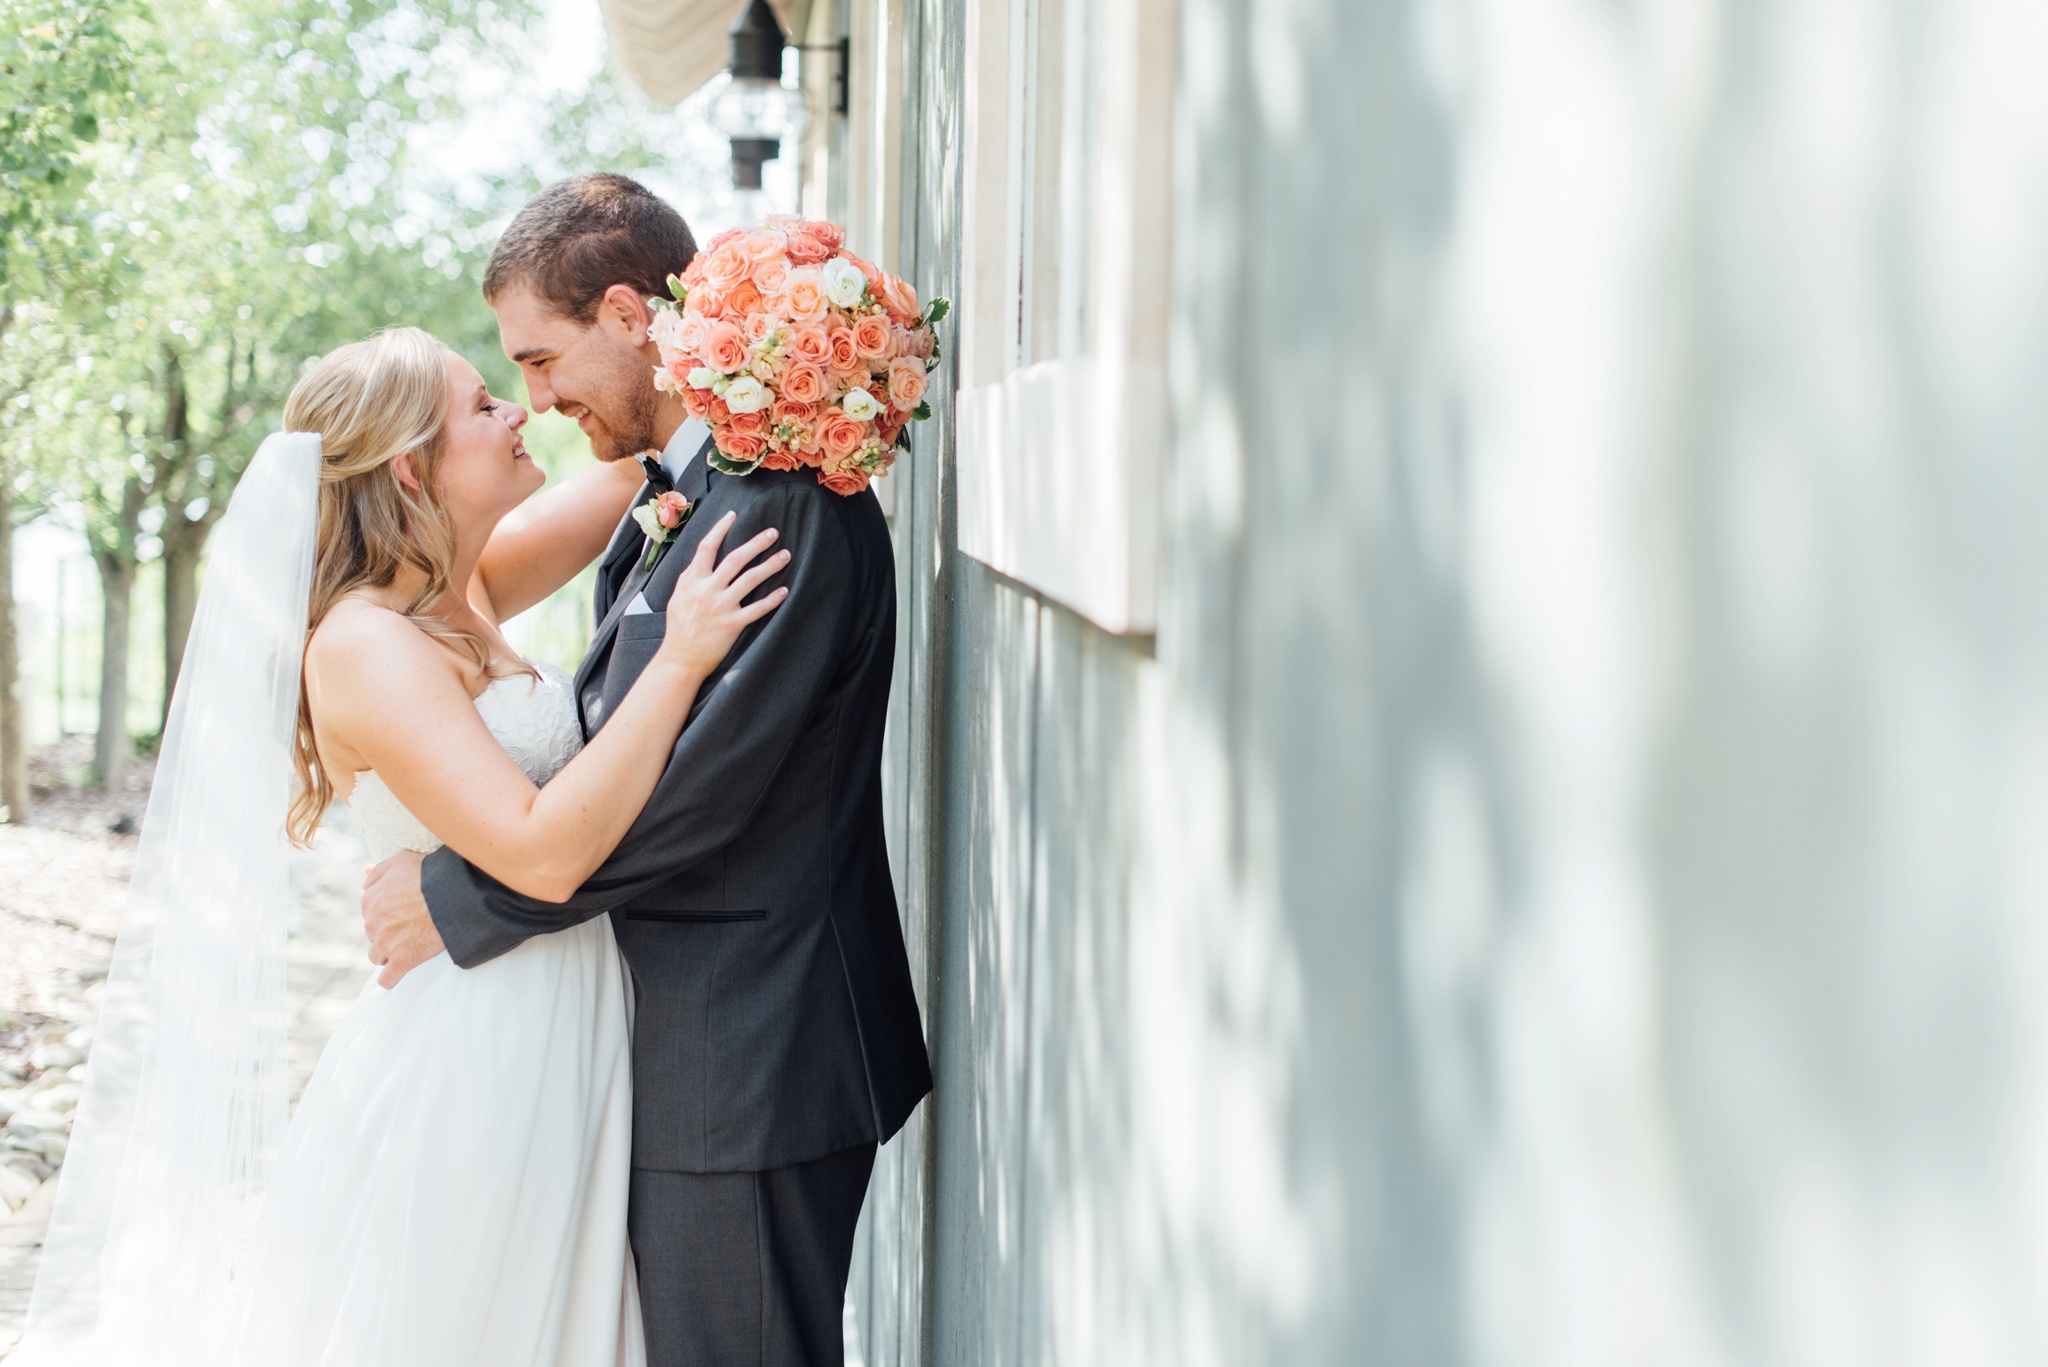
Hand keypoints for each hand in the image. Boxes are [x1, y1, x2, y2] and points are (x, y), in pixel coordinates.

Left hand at [361, 850, 445, 987]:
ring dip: (388, 954)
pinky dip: (390, 979)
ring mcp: (385, 944)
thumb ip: (378, 872)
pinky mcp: (402, 961)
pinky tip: (397, 975)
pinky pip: (387, 979)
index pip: (369, 913)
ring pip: (377, 956)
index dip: (386, 914)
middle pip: (373, 935)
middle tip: (410, 928)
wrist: (451, 895)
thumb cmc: (429, 875)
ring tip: (408, 947)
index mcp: (370, 901)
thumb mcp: (401, 861)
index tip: (401, 913)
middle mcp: (372, 924)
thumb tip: (364, 880)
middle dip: (387, 934)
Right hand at [659, 510, 791, 675]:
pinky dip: (772, 599)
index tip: (733, 515)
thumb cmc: (679, 628)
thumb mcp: (677, 597)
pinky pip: (757, 609)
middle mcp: (707, 590)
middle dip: (756, 543)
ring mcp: (720, 607)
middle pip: (735, 559)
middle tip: (774, 532)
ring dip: (770, 565)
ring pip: (750, 580)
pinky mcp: (732, 625)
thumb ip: (690, 577)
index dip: (720, 528)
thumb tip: (700, 559)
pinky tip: (784, 591)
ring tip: (786, 555)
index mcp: (692, 581)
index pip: (706, 547)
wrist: (679, 659)